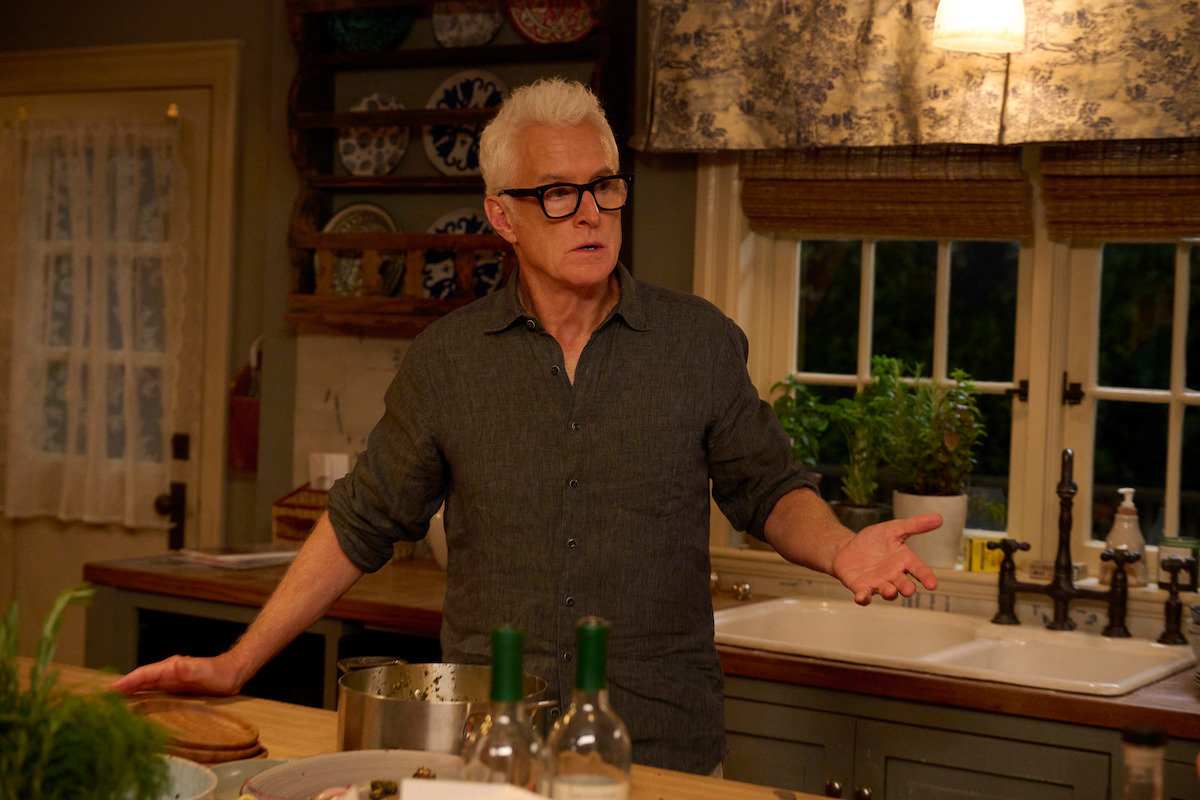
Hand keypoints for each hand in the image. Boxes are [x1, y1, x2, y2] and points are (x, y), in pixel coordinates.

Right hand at [109, 652, 246, 696]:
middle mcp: (166, 673)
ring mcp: (169, 681)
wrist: (233, 673)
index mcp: (170, 668)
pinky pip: (151, 693)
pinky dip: (139, 698)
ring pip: (142, 687)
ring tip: (110, 706)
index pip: (142, 674)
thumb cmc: (220, 673)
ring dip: (127, 695)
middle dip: (120, 689)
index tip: (109, 691)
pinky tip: (133, 708)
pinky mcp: (173, 689)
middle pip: (138, 681)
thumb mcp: (205, 671)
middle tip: (100, 701)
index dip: (125, 682)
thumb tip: (176, 666)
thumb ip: (191, 669)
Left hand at [831, 513, 941, 604]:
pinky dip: (864, 598)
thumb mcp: (894, 529)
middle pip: (904, 584)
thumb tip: (939, 518)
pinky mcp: (862, 588)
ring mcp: (878, 583)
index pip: (919, 570)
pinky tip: (862, 597)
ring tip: (890, 591)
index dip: (926, 577)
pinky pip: (864, 596)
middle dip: (907, 588)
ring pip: (887, 592)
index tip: (932, 584)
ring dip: (889, 593)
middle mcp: (894, 575)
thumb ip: (915, 525)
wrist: (848, 547)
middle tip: (909, 590)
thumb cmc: (874, 540)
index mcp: (904, 561)